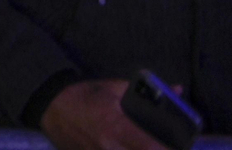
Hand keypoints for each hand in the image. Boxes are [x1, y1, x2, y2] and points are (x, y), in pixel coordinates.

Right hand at [41, 79, 170, 149]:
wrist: (51, 105)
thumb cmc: (85, 94)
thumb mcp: (114, 87)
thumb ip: (147, 93)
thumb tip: (177, 90)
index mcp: (116, 126)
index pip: (151, 147)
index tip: (181, 146)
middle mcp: (109, 147)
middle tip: (164, 146)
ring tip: (146, 146)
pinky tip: (125, 148)